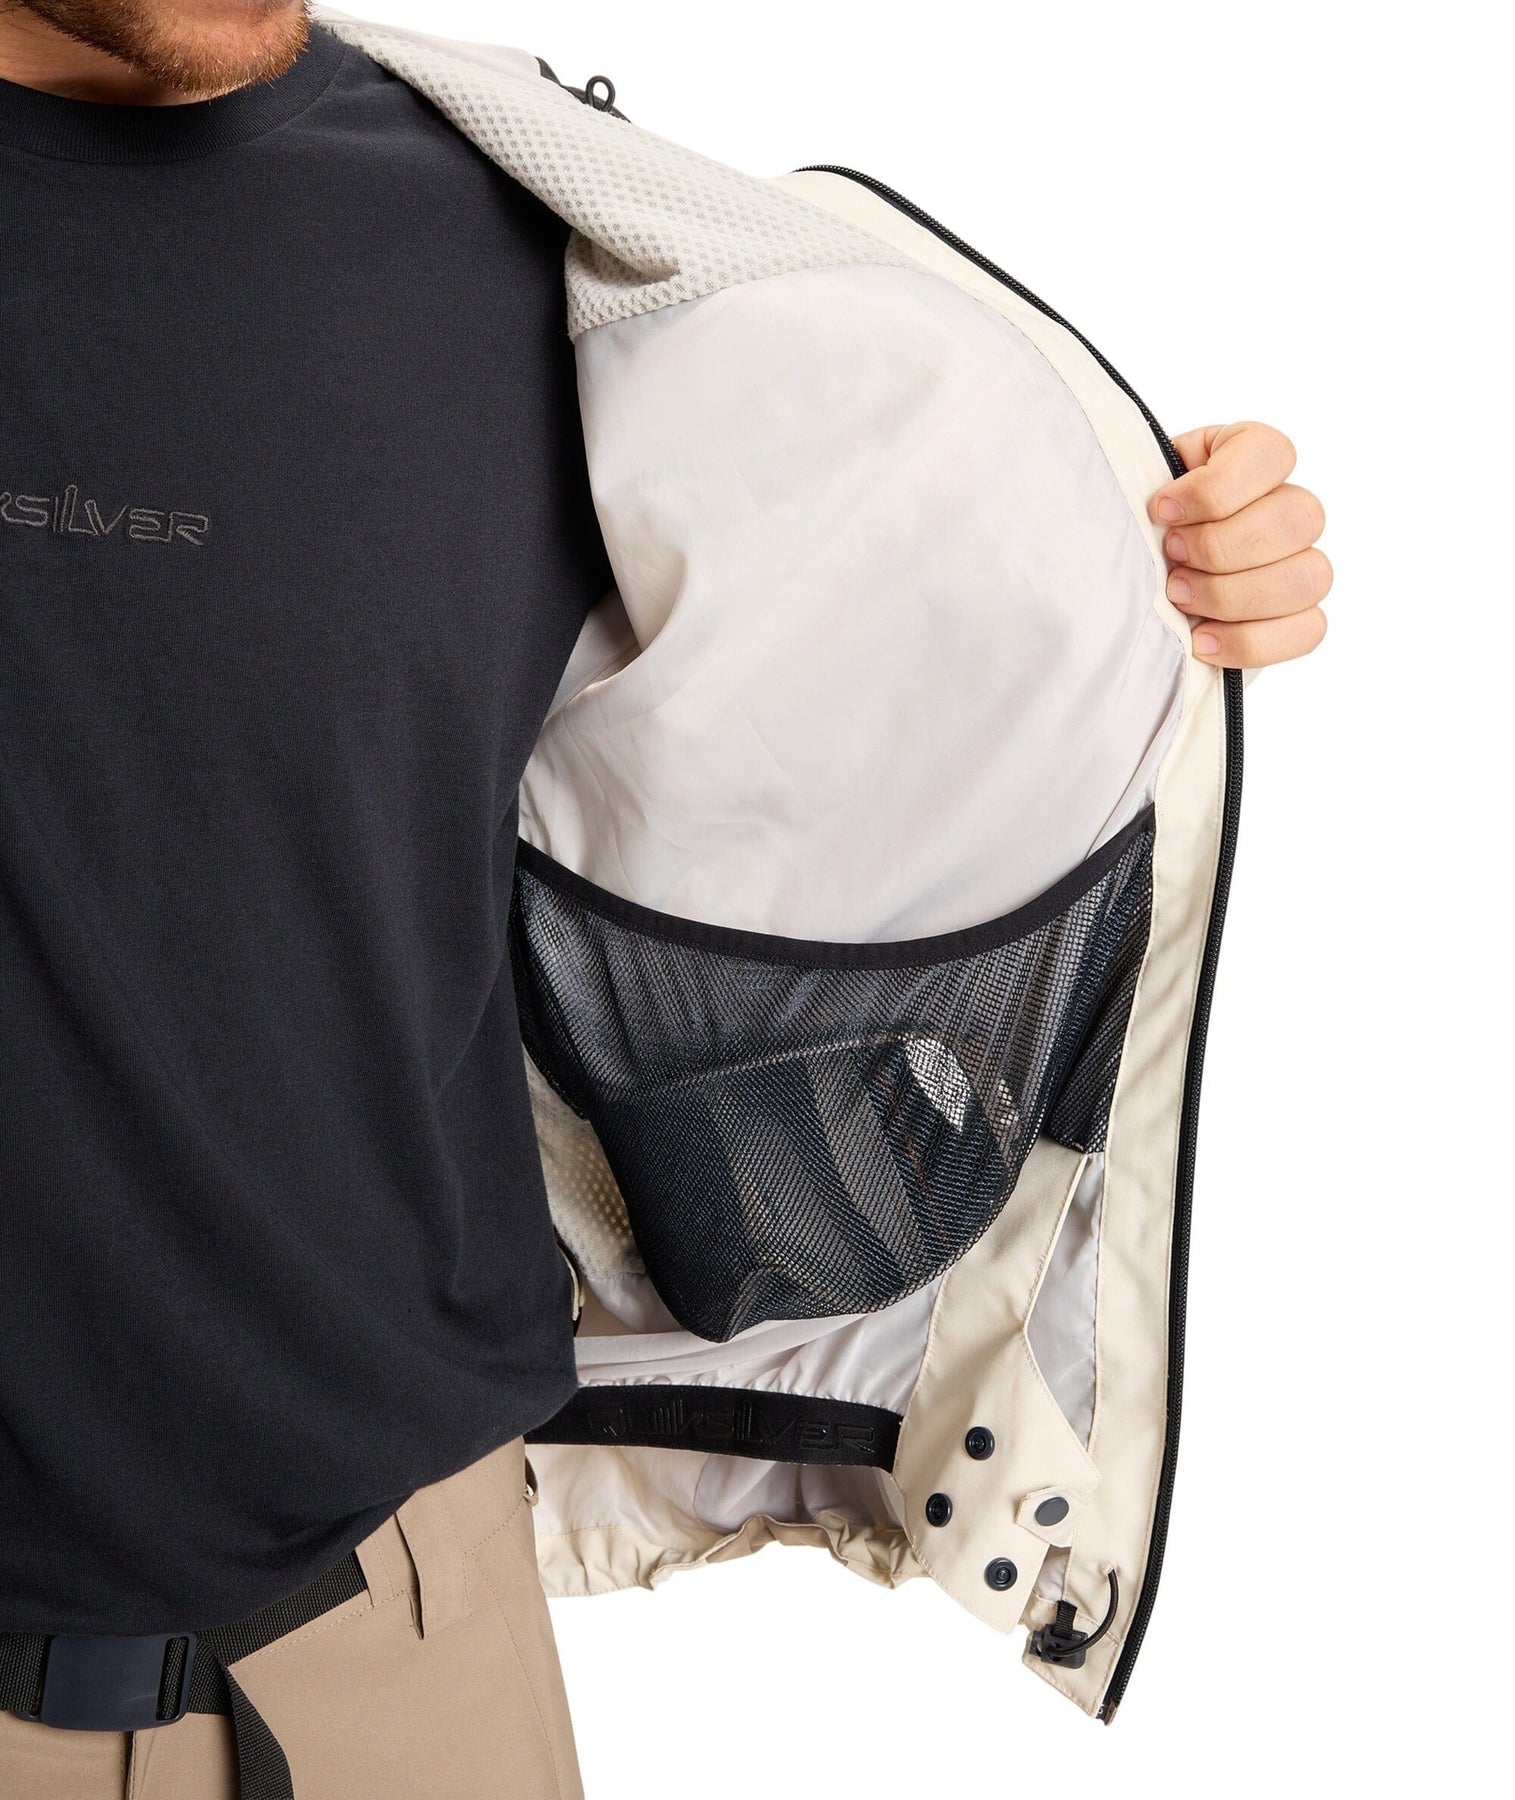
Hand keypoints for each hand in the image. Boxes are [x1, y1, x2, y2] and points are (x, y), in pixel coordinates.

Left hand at [1150, 422, 1330, 668]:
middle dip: (1221, 547)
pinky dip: (1249, 641)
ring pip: (1307, 578)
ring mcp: (1303, 563)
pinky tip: (1202, 640)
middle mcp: (1291, 506)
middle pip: (1299, 519)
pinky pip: (1308, 630)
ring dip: (1232, 595)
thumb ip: (1152, 482)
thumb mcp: (1140, 487)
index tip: (1162, 510)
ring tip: (1179, 599)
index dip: (1215, 489)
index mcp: (1255, 457)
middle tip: (1172, 557)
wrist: (1135, 580)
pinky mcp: (1300, 617)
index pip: (1272, 454)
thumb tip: (1159, 508)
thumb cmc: (1141, 525)